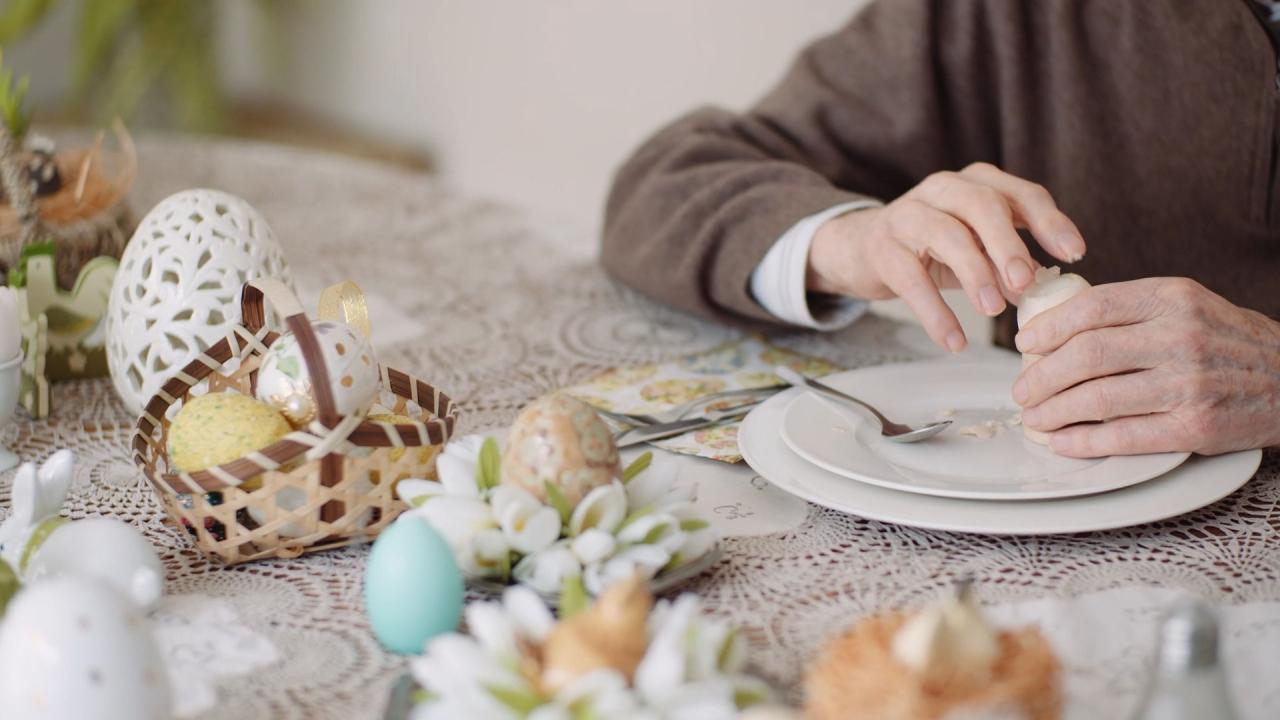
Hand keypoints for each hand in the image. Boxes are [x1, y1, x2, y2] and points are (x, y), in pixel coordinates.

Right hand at [807, 162, 1086, 350]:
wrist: (861, 249)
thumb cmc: (931, 247)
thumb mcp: (975, 246)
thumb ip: (1008, 260)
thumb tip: (1044, 288)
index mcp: (977, 182)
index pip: (1022, 194)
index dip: (1050, 222)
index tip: (1075, 254)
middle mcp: (944, 188)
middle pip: (983, 206)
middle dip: (1009, 245)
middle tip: (1026, 283)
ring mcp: (909, 213)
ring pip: (948, 235)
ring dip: (975, 274)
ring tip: (993, 311)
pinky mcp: (882, 247)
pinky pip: (912, 280)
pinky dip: (936, 313)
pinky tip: (954, 341)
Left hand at [1013, 277, 1279, 456]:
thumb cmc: (1227, 343)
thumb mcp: (1186, 305)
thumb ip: (1130, 310)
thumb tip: (1054, 327)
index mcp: (1172, 298)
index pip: (1091, 307)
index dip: (1047, 328)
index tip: (1024, 345)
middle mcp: (1180, 337)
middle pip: (1086, 355)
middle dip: (1040, 377)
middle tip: (1020, 389)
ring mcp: (1188, 384)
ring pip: (1096, 398)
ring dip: (1052, 412)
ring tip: (1034, 416)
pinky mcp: (1194, 427)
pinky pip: (1122, 436)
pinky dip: (1081, 441)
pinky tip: (1060, 441)